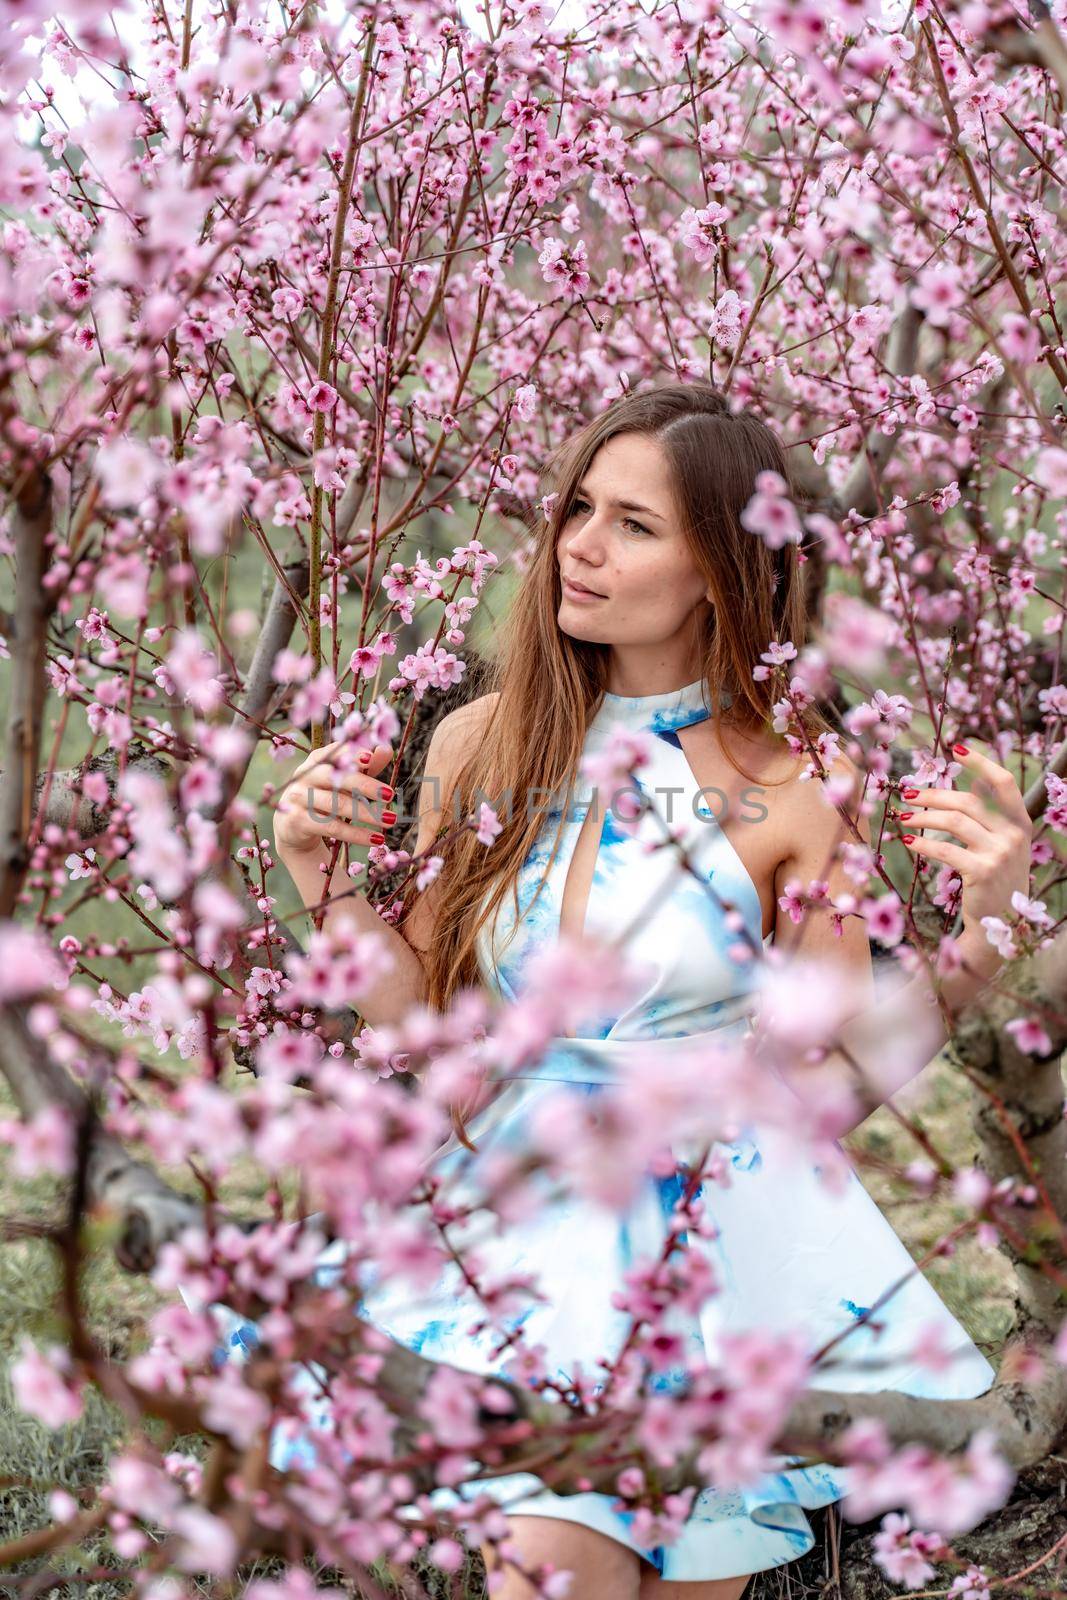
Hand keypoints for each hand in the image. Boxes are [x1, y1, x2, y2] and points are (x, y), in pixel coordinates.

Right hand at [273, 738, 396, 855]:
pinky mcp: (297, 821)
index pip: (335, 753)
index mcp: (317, 760)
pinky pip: (332, 827)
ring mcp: (298, 798)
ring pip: (336, 804)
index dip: (351, 753)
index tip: (370, 756)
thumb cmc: (325, 796)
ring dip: (366, 813)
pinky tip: (377, 838)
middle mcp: (304, 775)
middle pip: (335, 777)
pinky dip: (357, 834)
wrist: (293, 826)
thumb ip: (365, 766)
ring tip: (391, 820)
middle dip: (364, 784)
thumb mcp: (345, 781)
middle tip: (390, 794)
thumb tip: (386, 749)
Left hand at [897, 742, 1032, 961]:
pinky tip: (906, 841)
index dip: (981, 762)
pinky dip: (922, 843)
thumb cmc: (995, 877)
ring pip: (954, 821)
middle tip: (908, 794)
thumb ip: (990, 817)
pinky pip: (945, 849)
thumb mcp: (1002, 844)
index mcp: (1020, 823)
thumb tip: (970, 782)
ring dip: (922, 817)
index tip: (955, 748)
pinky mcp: (982, 872)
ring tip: (902, 817)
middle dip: (934, 794)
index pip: (1004, 783)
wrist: (999, 921)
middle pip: (968, 801)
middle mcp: (1014, 835)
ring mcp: (1000, 854)